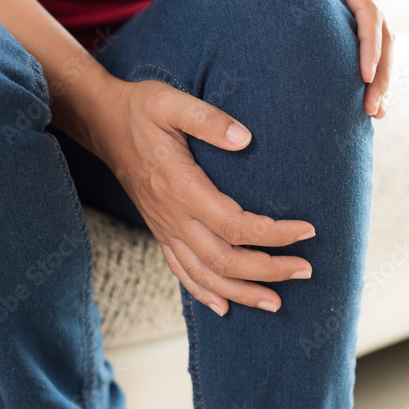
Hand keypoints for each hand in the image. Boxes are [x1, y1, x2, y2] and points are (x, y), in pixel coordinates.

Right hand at [89, 76, 316, 315]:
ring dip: (241, 292)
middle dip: (268, 271)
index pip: (236, 226)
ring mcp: (164, 227)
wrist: (101, 121)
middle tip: (305, 270)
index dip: (274, 235)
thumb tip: (245, 138)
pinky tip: (224, 306)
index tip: (306, 231)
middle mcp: (172, 216)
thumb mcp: (172, 102)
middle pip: (225, 260)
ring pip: (204, 275)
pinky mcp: (159, 229)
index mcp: (181, 187)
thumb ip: (208, 120)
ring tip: (275, 302)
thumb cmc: (141, 108)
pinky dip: (203, 292)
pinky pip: (180, 271)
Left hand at [200, 0, 393, 118]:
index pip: (368, 9)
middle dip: (383, 73)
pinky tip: (358, 99)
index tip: (363, 75)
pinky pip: (367, 40)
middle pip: (385, 33)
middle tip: (372, 111)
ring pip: (383, 41)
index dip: (369, 43)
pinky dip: (369, 69)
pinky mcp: (349, 8)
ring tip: (373, 116)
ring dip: (382, 78)